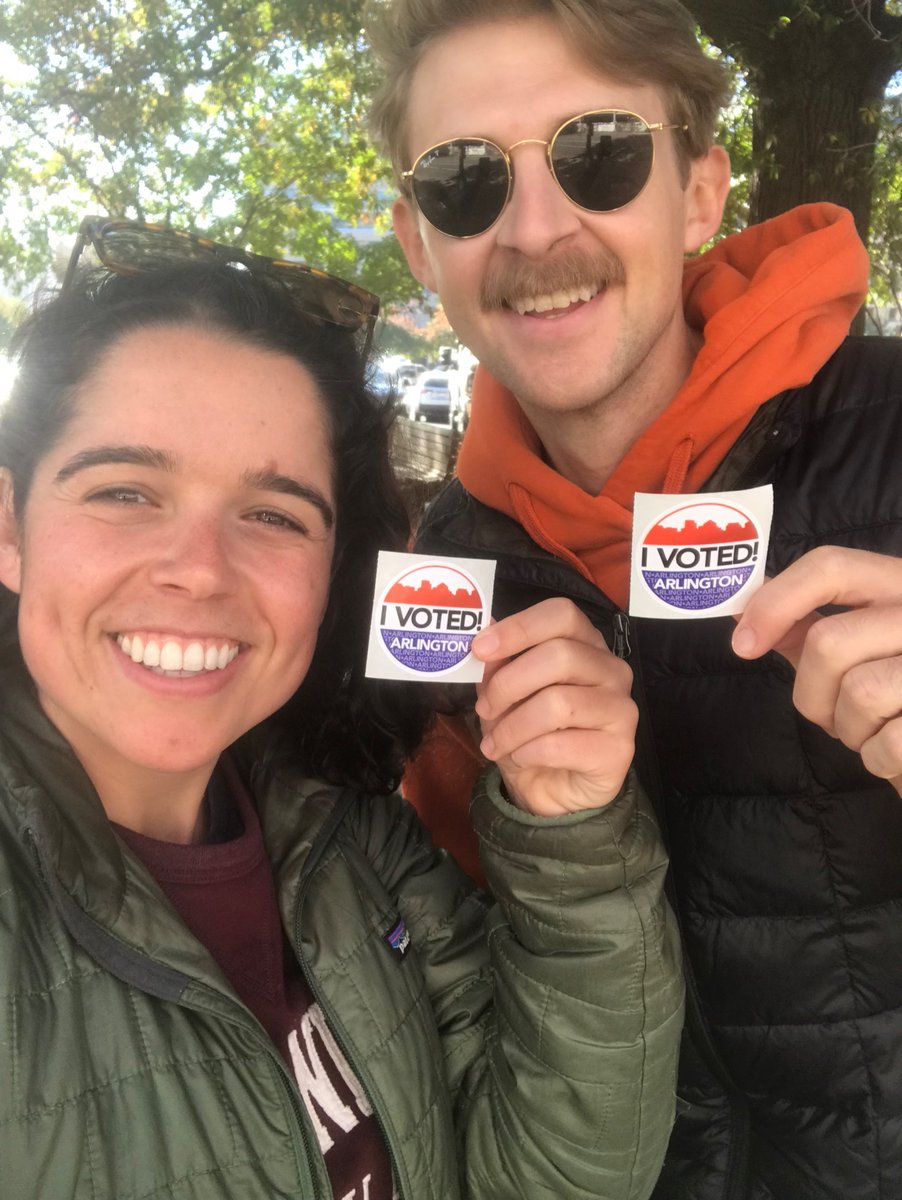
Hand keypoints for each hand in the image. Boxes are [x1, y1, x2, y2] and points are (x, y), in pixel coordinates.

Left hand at [471, 597, 636, 815]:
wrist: (553, 790)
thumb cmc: (531, 732)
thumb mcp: (505, 695)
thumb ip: (498, 665)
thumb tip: (483, 635)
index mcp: (586, 644)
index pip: (562, 615)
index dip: (519, 627)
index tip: (480, 649)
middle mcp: (612, 670)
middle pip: (560, 656)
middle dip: (509, 683)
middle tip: (484, 707)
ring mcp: (621, 709)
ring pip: (559, 703)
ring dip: (513, 726)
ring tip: (494, 743)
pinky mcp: (619, 750)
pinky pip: (561, 745)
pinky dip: (527, 753)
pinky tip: (520, 758)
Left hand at [732, 546, 901, 794]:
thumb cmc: (899, 697)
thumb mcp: (859, 648)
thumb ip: (805, 625)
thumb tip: (741, 607)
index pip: (831, 566)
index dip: (776, 602)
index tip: (743, 643)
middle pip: (829, 640)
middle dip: (812, 693)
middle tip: (832, 714)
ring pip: (859, 692)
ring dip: (849, 728)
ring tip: (872, 730)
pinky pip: (889, 741)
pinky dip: (878, 758)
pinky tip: (896, 753)